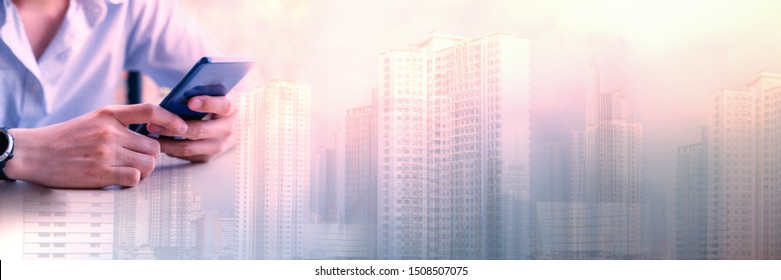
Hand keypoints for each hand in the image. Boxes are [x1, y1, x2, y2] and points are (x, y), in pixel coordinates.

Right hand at [4, 104, 187, 187]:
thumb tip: (152, 131)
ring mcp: (106, 152)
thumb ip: (120, 123)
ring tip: (129, 170)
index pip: (150, 110)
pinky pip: (134, 179)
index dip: (172, 120)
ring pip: (149, 164)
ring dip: (144, 171)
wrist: (33, 152)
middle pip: (155, 146)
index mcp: (109, 114)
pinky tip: (119, 179)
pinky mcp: (101, 172)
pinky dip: (131, 182)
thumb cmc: (65, 138)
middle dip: (151, 156)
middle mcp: (110, 131)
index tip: (182, 129)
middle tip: (137, 161)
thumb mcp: (93, 120)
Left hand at [150, 95, 235, 161]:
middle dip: (173, 127)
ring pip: (188, 147)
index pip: (223, 106)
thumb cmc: (210, 105)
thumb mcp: (211, 97)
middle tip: (152, 122)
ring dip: (166, 141)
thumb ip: (199, 94)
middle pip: (199, 131)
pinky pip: (184, 154)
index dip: (208, 104)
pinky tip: (155, 141)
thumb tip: (175, 97)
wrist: (223, 125)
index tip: (191, 102)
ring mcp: (217, 146)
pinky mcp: (206, 157)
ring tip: (149, 133)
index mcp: (230, 111)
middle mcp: (226, 130)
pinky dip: (169, 148)